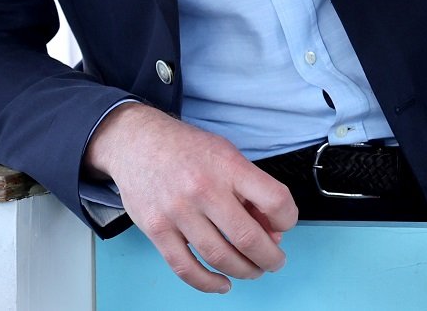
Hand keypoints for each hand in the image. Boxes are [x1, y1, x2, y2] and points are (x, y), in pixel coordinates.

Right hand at [84, 103, 297, 292]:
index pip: (273, 199)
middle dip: (269, 257)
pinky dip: (208, 283)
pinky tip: (223, 283)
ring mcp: (178, 212)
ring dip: (244, 271)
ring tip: (254, 270)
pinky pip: (186, 268)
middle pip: (247, 237)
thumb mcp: (227, 155)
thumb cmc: (189, 149)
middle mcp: (204, 189)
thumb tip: (271, 231)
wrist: (139, 142)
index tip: (285, 225)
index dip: (288, 218)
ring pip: (219, 257)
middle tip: (276, 261)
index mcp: (228, 166)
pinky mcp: (156, 230)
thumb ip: (250, 190)